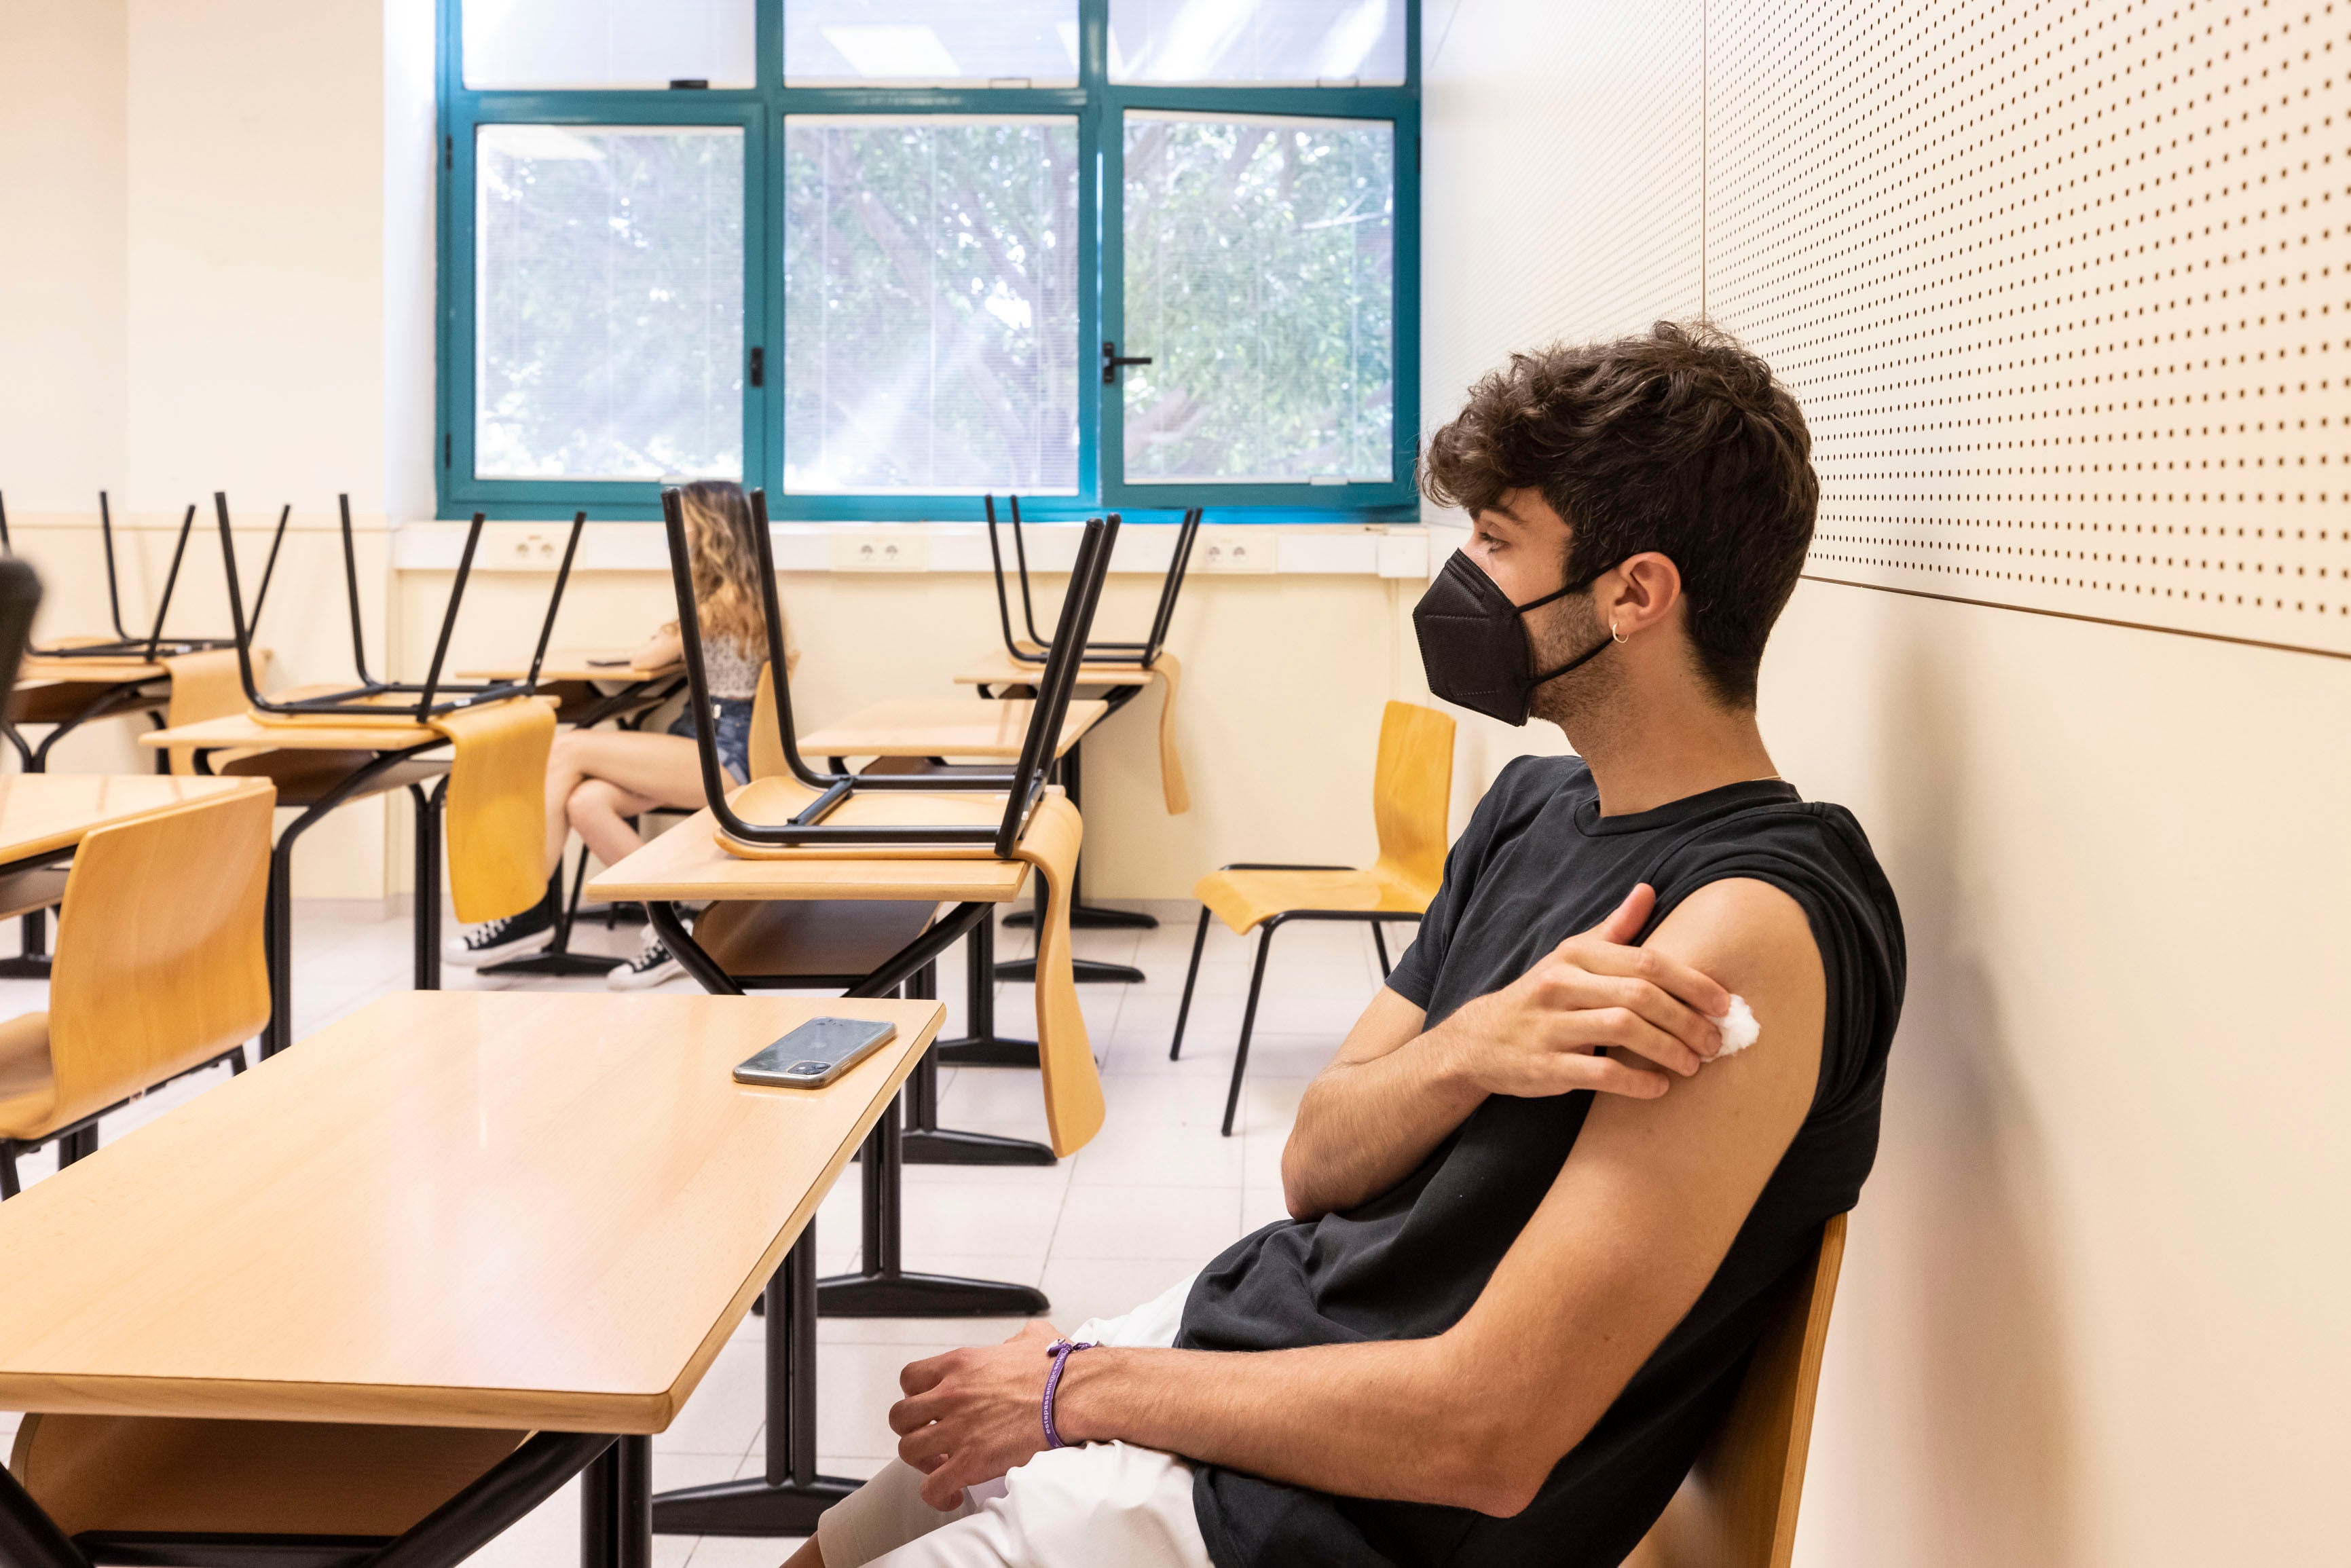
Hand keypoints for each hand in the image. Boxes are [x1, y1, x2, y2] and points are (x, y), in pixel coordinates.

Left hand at [888, 1320, 1064, 1509]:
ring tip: (941, 1467)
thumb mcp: (1030, 1338)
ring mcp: (959, 1429)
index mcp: (960, 1364)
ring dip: (923, 1462)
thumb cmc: (1058, 1370)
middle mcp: (951, 1394)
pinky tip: (952, 1494)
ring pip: (909, 1451)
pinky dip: (937, 1495)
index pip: (910, 1378)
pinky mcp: (972, 1461)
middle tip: (932, 1439)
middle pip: (900, 1417)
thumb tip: (1017, 1345)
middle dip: (913, 1431)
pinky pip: (933, 1487)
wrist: (1073, 1395)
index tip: (929, 1407)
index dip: (915, 1396)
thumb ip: (1012, 1342)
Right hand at [1428, 884, 1732, 1099]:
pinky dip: (1637, 1082)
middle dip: (1686, 1019)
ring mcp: (1550, 1025)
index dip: (1691, 981)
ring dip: (1668, 1049)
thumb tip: (1648, 890)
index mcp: (1574, 955)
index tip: (1722, 1003)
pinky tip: (1658, 1087)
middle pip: (1639, 995)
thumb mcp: (1570, 957)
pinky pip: (1600, 1073)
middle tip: (1713, 1042)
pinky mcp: (1545, 1065)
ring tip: (1693, 1064)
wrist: (1478, 1041)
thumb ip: (1613, 930)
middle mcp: (1560, 984)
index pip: (1644, 961)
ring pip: (1622, 1030)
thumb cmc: (1540, 997)